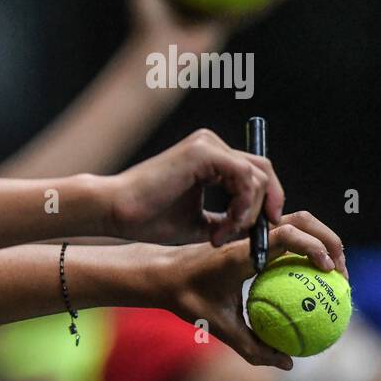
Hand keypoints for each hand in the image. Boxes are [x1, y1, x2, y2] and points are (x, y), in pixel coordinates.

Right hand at [107, 128, 289, 246]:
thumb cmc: (147, 218)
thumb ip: (226, 220)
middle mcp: (210, 145)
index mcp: (208, 158)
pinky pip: (244, 176)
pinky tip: (224, 225)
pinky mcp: (203, 152)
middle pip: (263, 171)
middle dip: (265, 206)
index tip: (260, 232)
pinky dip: (242, 205)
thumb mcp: (198, 223)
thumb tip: (258, 231)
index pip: (254, 172)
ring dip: (248, 213)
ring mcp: (207, 145)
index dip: (265, 202)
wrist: (115, 210)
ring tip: (222, 235)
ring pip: (257, 176)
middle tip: (254, 235)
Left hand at [164, 211, 347, 369]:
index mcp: (242, 251)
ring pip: (296, 224)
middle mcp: (250, 236)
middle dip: (330, 242)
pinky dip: (303, 250)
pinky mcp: (251, 237)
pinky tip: (309, 280)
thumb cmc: (185, 297)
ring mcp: (251, 234)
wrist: (159, 273)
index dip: (314, 247)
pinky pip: (285, 238)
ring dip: (320, 242)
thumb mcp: (218, 325)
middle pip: (302, 221)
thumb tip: (287, 363)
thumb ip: (252, 346)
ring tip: (332, 275)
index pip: (286, 235)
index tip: (329, 271)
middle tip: (341, 276)